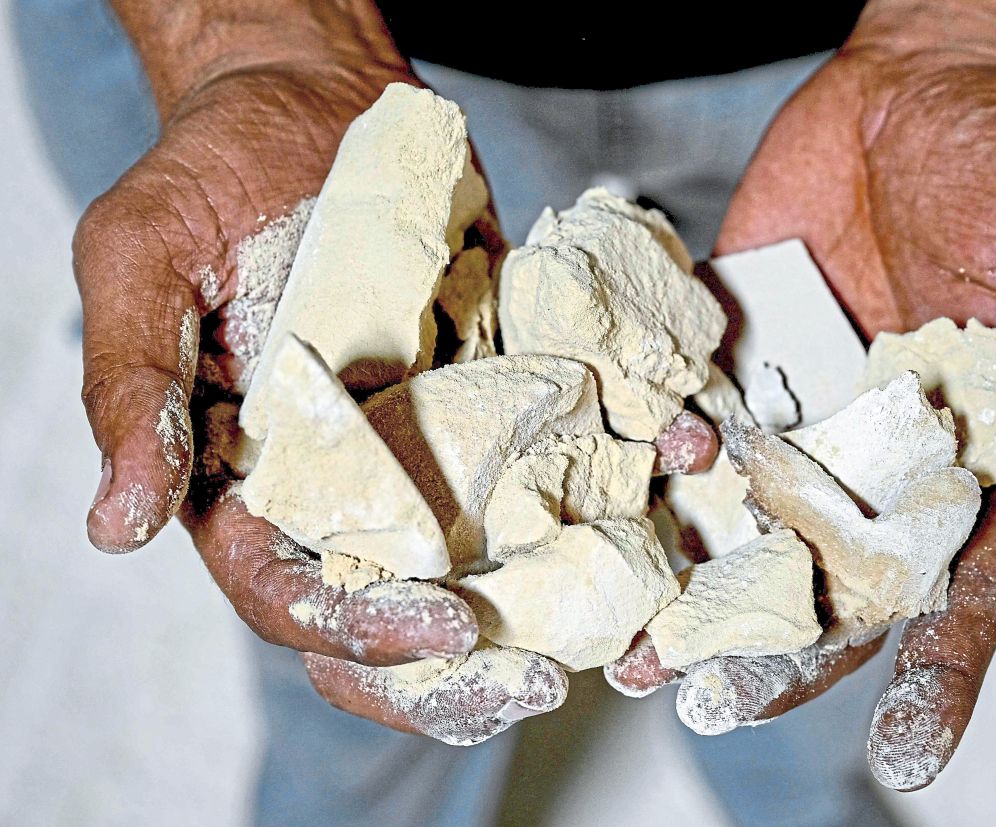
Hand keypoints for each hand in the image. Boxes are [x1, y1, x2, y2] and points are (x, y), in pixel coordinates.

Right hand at [74, 3, 719, 739]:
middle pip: (400, 602)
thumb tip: (119, 526)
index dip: (361, 630)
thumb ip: (131, 390)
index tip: (442, 628)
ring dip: (556, 582)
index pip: (298, 593)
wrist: (309, 98)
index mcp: (256, 478)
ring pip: (492, 542)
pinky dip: (620, 451)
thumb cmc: (209, 173)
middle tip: (542, 674)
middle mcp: (353, 477)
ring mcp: (433, 435)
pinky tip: (676, 453)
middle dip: (463, 661)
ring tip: (625, 600)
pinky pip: (560, 435)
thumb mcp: (139, 262)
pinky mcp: (502, 381)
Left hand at [615, 0, 995, 788]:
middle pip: (830, 575)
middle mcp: (876, 453)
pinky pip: (686, 424)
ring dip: (692, 584)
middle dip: (776, 646)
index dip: (938, 670)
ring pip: (743, 520)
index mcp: (973, 456)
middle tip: (714, 696)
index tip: (906, 751)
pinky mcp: (734, 357)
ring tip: (636, 646)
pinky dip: (649, 472)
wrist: (921, 83)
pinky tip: (604, 515)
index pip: (962, 583)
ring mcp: (798, 409)